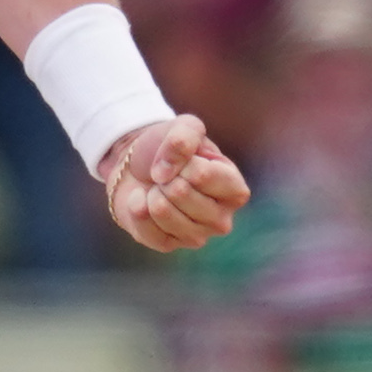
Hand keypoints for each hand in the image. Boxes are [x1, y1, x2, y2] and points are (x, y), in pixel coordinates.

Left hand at [100, 114, 248, 251]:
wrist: (138, 166)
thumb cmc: (170, 148)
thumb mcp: (183, 127)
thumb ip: (184, 135)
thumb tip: (165, 172)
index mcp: (234, 190)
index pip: (202, 175)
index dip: (182, 161)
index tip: (182, 159)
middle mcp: (222, 219)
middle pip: (181, 193)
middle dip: (164, 177)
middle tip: (167, 176)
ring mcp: (196, 236)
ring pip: (163, 212)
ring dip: (151, 192)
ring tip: (157, 187)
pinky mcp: (168, 244)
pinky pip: (146, 229)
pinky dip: (136, 208)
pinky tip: (142, 200)